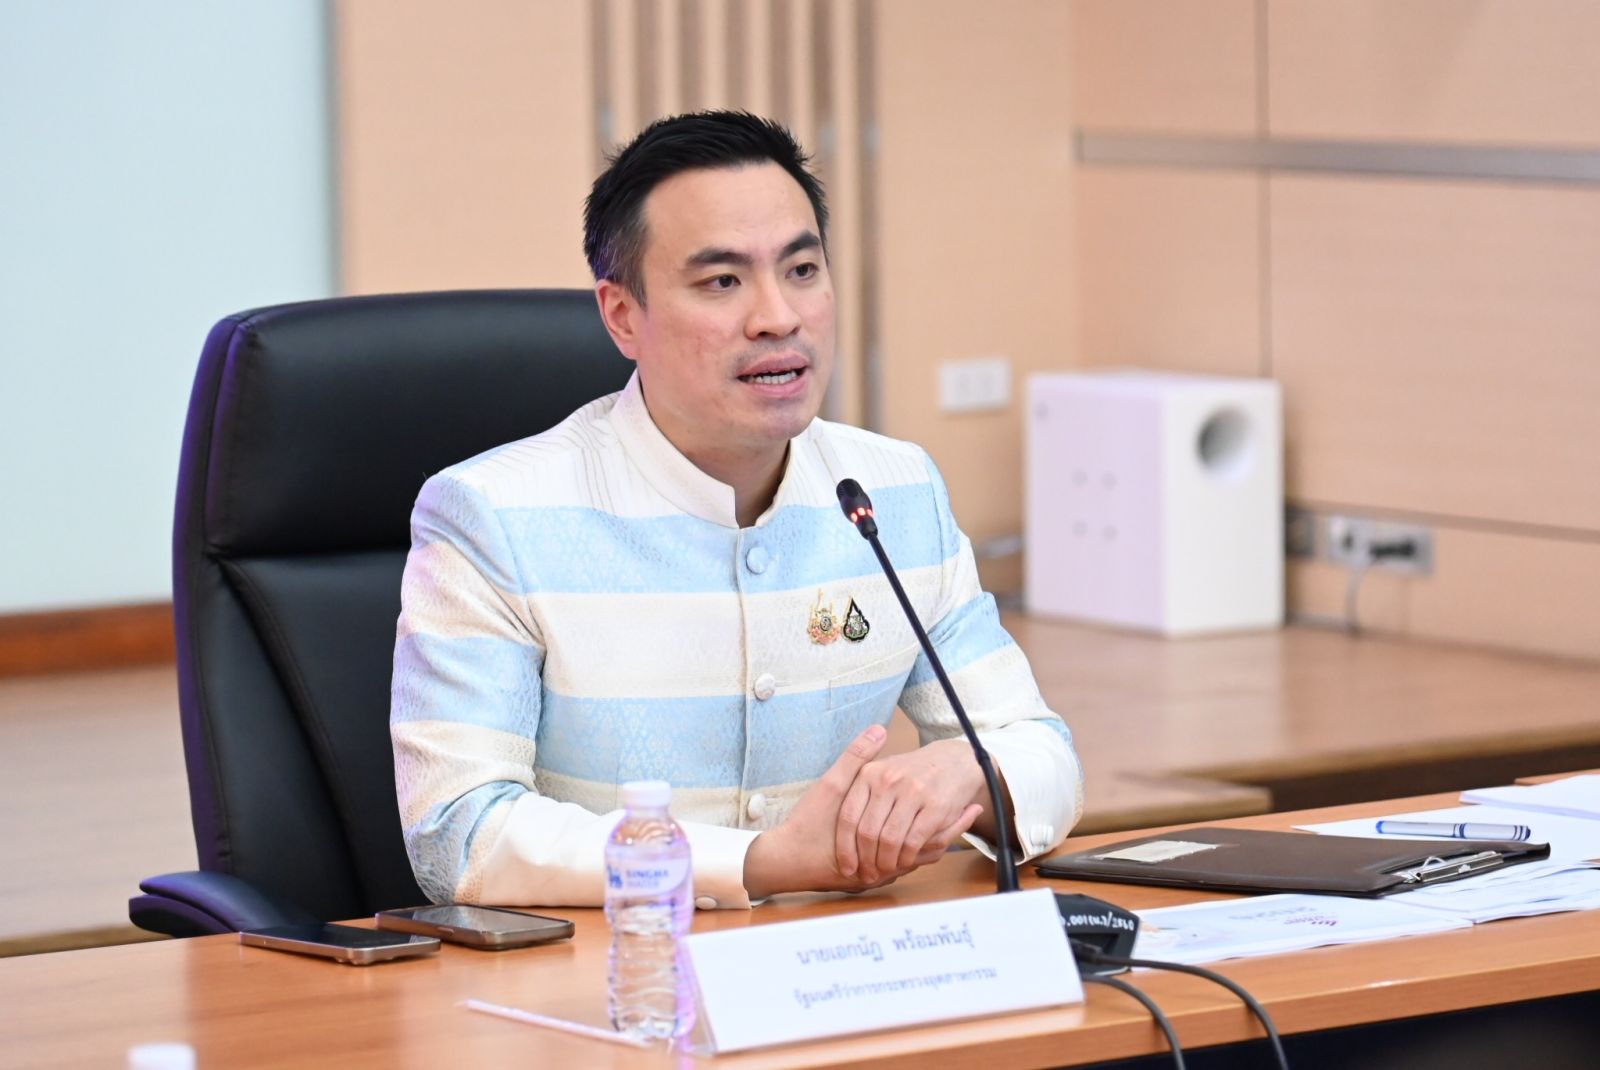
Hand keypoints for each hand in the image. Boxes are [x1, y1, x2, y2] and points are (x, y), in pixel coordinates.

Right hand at [742, 725, 971, 897]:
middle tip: (974, 810)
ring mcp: (878, 872)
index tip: (969, 802)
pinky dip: (920, 850)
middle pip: (928, 850)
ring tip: (961, 821)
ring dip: (939, 840)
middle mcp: (883, 864)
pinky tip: (927, 835)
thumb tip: (877, 730)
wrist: (785, 862)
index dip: (949, 818)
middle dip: (951, 830)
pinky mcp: (871, 875)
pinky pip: (904, 866)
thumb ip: (856, 759)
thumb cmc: (806, 826)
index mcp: (878, 841)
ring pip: (918, 860)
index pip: (926, 834)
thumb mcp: (830, 787)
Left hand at [835, 738, 985, 884]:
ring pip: (889, 839)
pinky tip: (905, 862)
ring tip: (885, 871)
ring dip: (886, 862)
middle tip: (868, 875)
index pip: (848, 817)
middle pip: (867, 832)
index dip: (845, 848)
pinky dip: (906, 858)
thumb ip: (859, 795)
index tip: (846, 868)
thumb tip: (834, 833)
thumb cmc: (910, 774)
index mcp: (869, 774)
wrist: (953, 761)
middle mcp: (888, 780)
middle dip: (866, 860)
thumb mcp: (881, 772)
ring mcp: (912, 791)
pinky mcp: (935, 805)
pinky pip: (913, 841)